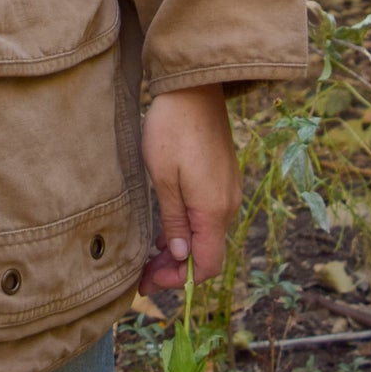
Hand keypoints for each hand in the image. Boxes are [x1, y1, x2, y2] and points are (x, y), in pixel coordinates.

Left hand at [138, 83, 239, 293]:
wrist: (193, 89)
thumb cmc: (172, 129)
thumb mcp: (164, 177)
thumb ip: (174, 220)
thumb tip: (180, 256)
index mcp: (213, 209)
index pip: (207, 265)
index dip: (179, 280)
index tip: (149, 282)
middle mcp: (227, 205)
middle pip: (207, 253)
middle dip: (176, 269)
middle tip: (142, 274)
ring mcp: (227, 191)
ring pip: (207, 236)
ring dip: (181, 250)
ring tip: (148, 255)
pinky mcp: (222, 179)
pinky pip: (208, 217)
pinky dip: (188, 230)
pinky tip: (165, 230)